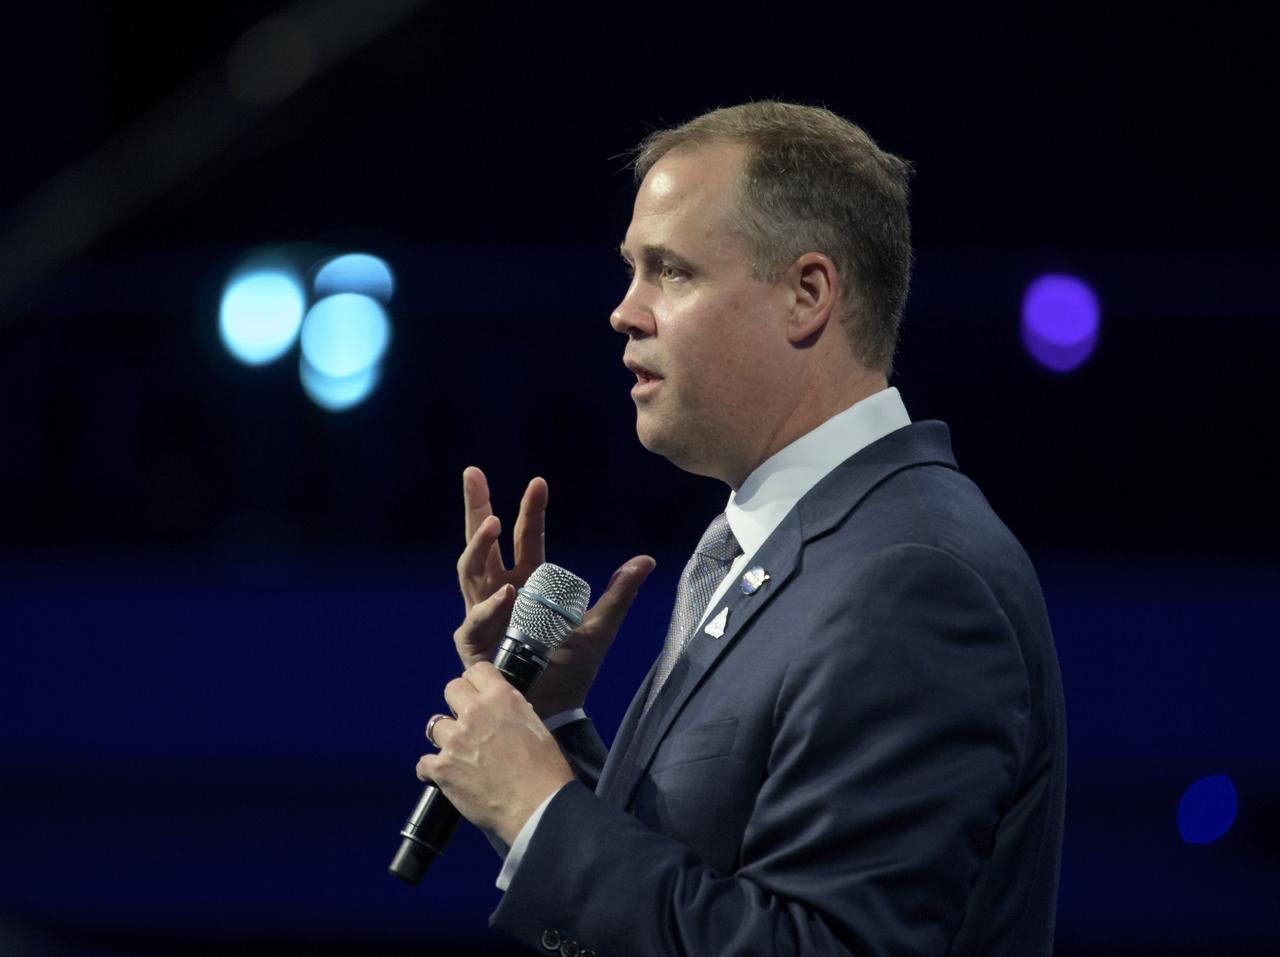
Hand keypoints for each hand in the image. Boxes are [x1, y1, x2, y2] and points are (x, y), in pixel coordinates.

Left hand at [416, 662, 574, 844]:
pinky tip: (445, 777)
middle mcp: (475, 712)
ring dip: (446, 738)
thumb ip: (512, 711)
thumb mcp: (534, 726)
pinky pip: (423, 763)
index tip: (476, 693)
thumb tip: (500, 711)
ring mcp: (455, 740)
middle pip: (451, 688)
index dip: (476, 682)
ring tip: (458, 754)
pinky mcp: (442, 768)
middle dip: (457, 704)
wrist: (538, 806)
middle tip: (467, 722)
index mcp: (501, 698)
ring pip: (435, 726)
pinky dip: (432, 770)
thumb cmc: (544, 771)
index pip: (478, 669)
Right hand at [453, 467, 655, 716]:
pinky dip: (490, 606)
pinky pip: (476, 618)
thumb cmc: (570, 672)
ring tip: (495, 522)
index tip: (539, 482)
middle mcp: (500, 592)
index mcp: (527, 584)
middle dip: (477, 507)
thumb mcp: (599, 628)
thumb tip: (646, 559)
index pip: (526, 539)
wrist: (554, 712)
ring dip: (479, 544)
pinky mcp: (472, 643)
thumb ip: (619, 595)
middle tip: (473, 473)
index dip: (531, 511)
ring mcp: (482, 614)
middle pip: (483, 541)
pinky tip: (506, 595)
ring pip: (471, 569)